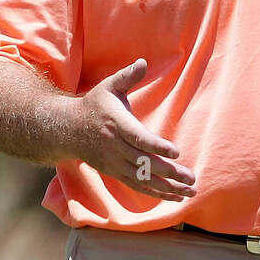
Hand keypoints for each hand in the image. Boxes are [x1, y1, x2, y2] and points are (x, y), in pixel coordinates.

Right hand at [71, 58, 195, 201]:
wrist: (67, 130)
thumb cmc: (94, 105)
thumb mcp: (108, 86)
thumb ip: (127, 76)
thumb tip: (143, 62)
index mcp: (117, 125)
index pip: (139, 138)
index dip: (157, 147)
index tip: (176, 152)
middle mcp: (115, 147)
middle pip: (144, 163)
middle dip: (169, 172)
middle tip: (192, 177)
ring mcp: (115, 163)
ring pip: (143, 179)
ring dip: (167, 187)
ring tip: (190, 191)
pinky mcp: (115, 172)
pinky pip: (137, 186)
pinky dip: (156, 193)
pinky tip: (174, 196)